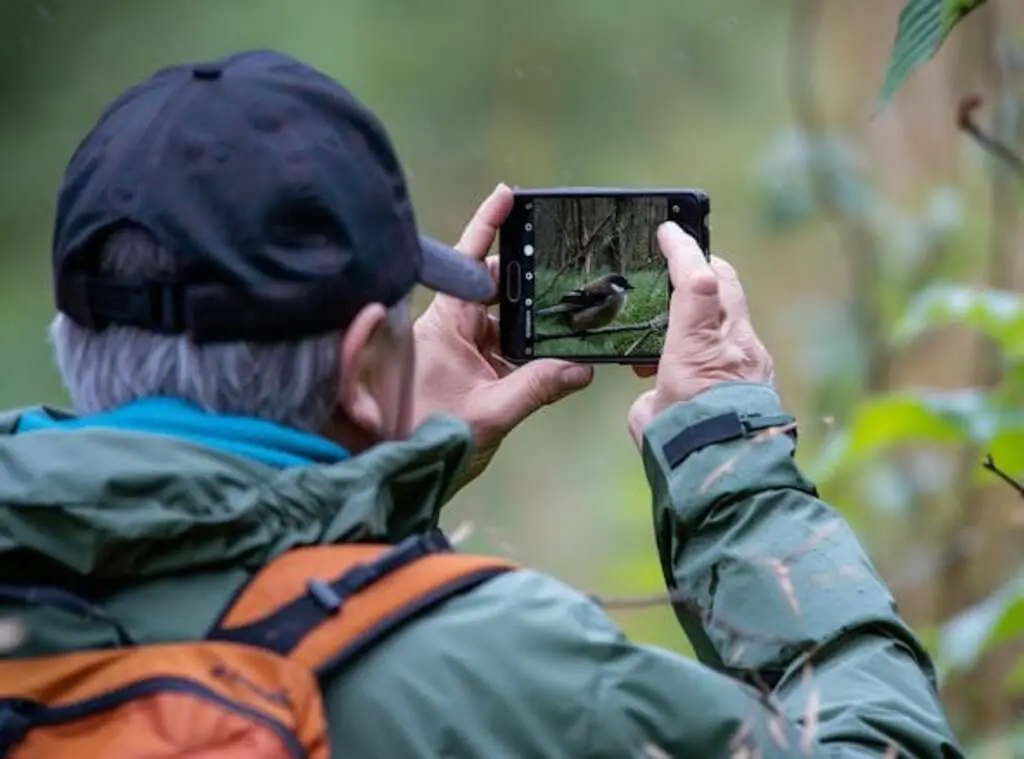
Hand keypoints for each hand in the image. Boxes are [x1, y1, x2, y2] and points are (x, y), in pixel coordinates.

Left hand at [413, 183, 594, 486]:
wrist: (398, 473)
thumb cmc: (422, 439)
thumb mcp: (488, 415)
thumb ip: (536, 389)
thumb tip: (581, 369)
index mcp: (445, 325)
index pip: (469, 265)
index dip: (488, 228)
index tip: (508, 195)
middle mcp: (451, 330)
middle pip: (496, 290)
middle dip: (530, 281)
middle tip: (567, 273)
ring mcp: (461, 351)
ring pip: (505, 323)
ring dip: (535, 324)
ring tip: (573, 319)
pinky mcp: (471, 373)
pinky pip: (506, 352)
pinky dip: (531, 354)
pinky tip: (559, 360)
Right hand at [627, 223, 773, 448]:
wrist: (731, 477)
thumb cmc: (682, 447)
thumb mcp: (647, 414)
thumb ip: (649, 394)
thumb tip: (655, 395)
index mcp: (699, 348)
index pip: (697, 280)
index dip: (682, 249)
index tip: (668, 230)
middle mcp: (734, 345)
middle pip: (725, 282)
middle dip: (702, 265)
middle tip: (679, 264)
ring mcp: (754, 359)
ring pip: (734, 312)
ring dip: (709, 307)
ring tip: (678, 328)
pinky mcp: (763, 377)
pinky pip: (739, 342)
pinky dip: (718, 340)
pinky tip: (698, 362)